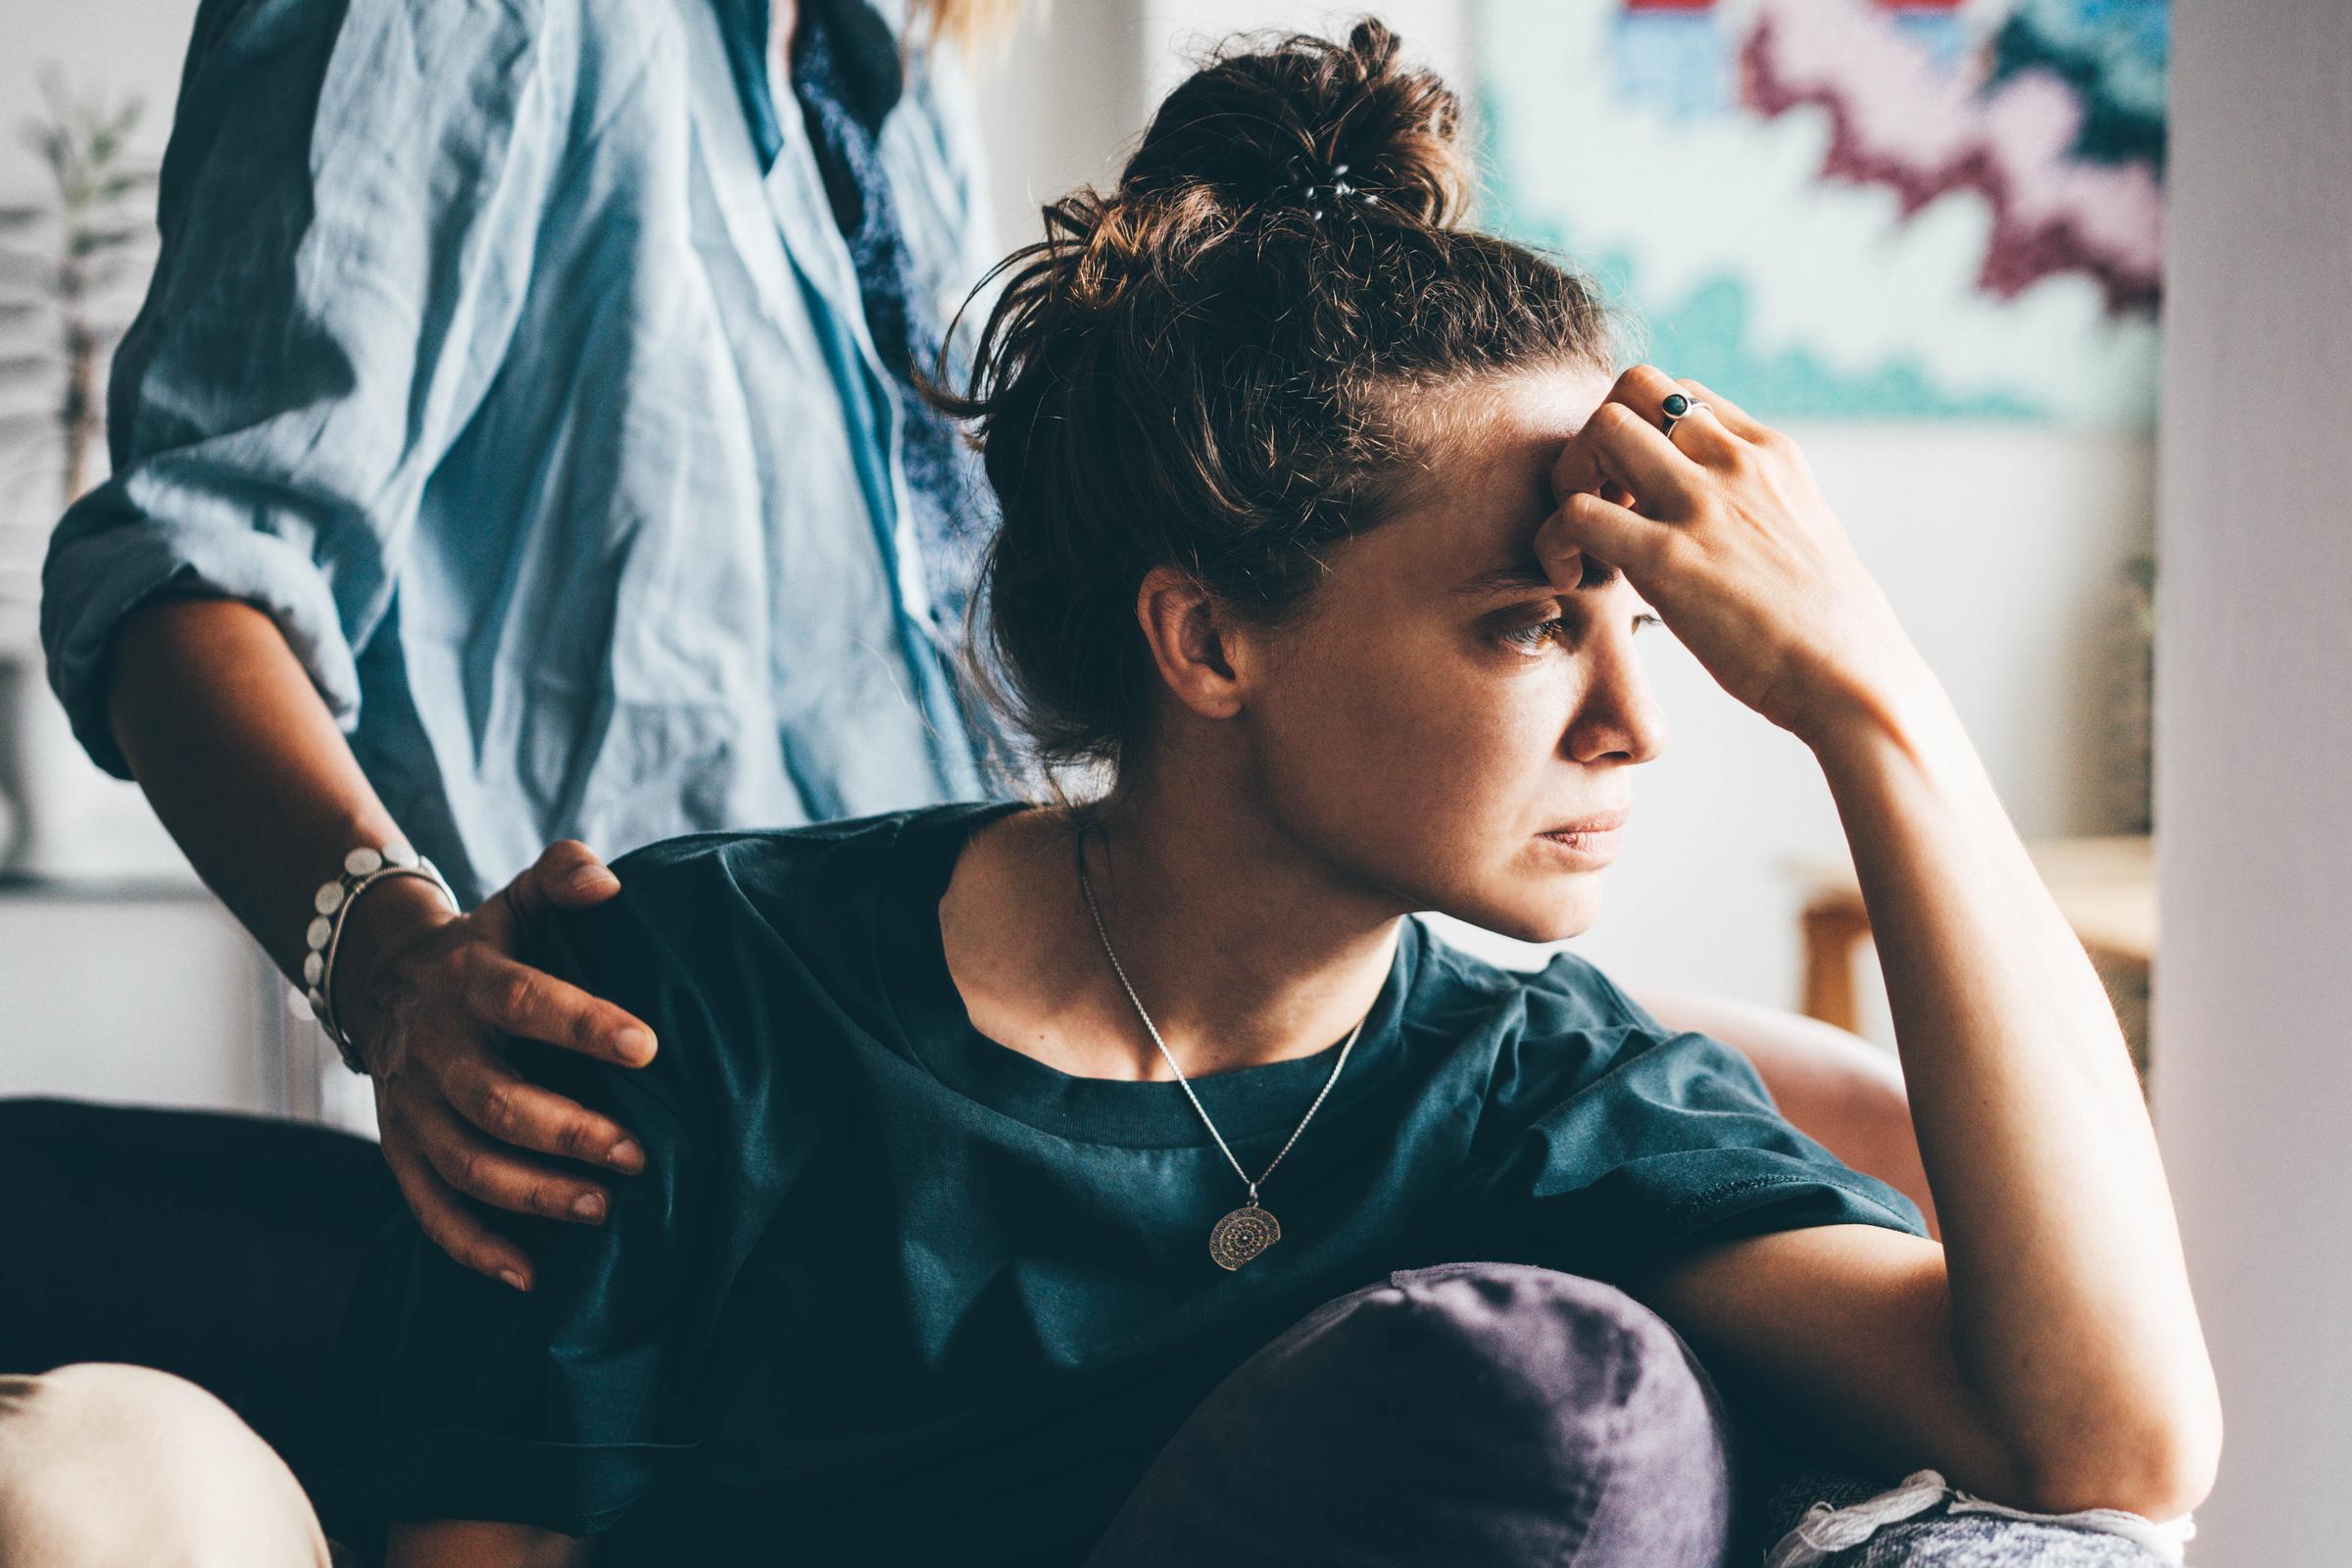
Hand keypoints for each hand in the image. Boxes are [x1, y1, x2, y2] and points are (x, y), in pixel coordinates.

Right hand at [334, 839, 656, 1290]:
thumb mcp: (518, 901)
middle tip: (638, 1154)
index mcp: (469, 981)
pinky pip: (428, 1209)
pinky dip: (474, 1248)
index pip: (522, 1001)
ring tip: (602, 1210)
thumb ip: (562, 877)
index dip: (582, 1024)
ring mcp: (411, 1105)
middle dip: (567, 1131)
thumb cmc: (490, 946)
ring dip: (532, 1194)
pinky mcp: (400, 1149)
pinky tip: (530, 1275)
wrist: (388, 981)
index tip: (648, 1046)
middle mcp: (434, 1047)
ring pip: (464, 1163)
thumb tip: (607, 883)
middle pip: (493, 1100)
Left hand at [1541, 365, 1929, 745]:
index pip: (1682, 394)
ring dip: (1570, 475)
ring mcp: (1702, 505)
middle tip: (1599, 503)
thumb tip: (1725, 532)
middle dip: (1599, 437)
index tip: (1640, 493)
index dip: (1643, 433)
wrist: (1855, 680)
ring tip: (1580, 538)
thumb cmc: (1830, 633)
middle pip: (1635, 386)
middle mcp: (1735, 463)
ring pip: (1600, 428)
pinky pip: (1577, 513)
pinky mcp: (1668, 559)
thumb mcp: (1802, 538)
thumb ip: (1757, 513)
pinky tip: (1571, 579)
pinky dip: (1555, 541)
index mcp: (1770, 454)